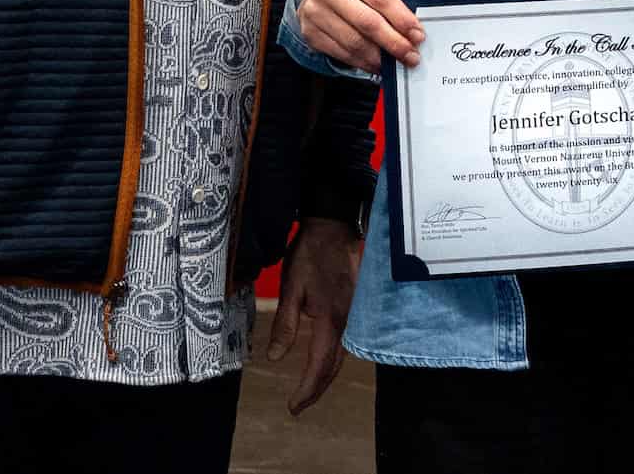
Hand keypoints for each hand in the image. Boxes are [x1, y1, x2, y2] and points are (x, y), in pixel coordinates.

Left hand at [266, 218, 359, 415]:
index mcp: (331, 319)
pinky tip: (327, 358)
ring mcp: (358, 313)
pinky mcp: (359, 305)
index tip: (293, 407)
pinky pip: (350, 338)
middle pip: (335, 365)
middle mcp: (349, 322)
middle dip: (317, 387)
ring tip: (310, 386)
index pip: (320, 365)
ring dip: (327, 373)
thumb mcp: (290, 288)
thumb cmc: (309, 254)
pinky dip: (336, 355)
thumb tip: (274, 358)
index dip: (307, 390)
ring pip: (344, 353)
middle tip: (299, 404)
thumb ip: (285, 324)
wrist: (334, 225)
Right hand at [300, 0, 423, 71]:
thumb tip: (412, 30)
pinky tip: (376, 65)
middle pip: (367, 22)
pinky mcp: (310, 34)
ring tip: (396, 63)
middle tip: (411, 55)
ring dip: (379, 57)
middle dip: (394, 42)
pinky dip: (363, 63)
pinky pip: (342, 54)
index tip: (418, 35)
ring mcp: (314, 13)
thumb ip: (386, 1)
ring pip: (354, 42)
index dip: (401, 18)